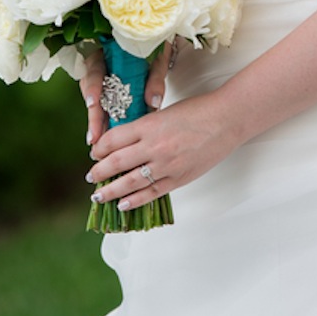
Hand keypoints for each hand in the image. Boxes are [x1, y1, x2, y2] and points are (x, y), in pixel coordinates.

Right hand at [82, 42, 171, 152]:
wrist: (155, 40)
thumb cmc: (153, 45)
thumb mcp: (156, 57)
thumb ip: (154, 78)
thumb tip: (153, 103)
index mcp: (105, 52)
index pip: (94, 70)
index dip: (92, 87)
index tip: (94, 102)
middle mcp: (97, 67)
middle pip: (90, 93)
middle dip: (93, 117)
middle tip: (95, 138)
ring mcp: (100, 79)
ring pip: (94, 103)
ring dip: (98, 122)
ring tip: (99, 142)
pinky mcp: (106, 91)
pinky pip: (104, 107)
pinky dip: (106, 120)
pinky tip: (107, 136)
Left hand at [85, 90, 235, 213]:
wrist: (226, 120)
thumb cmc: (198, 111)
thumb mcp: (165, 113)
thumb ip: (145, 128)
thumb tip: (125, 141)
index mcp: (148, 126)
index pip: (113, 140)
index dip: (99, 148)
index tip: (94, 152)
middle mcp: (153, 147)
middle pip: (116, 162)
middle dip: (99, 171)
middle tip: (91, 176)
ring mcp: (166, 165)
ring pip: (129, 182)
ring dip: (110, 191)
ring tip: (98, 195)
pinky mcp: (178, 179)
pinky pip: (151, 193)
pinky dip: (134, 200)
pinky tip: (122, 204)